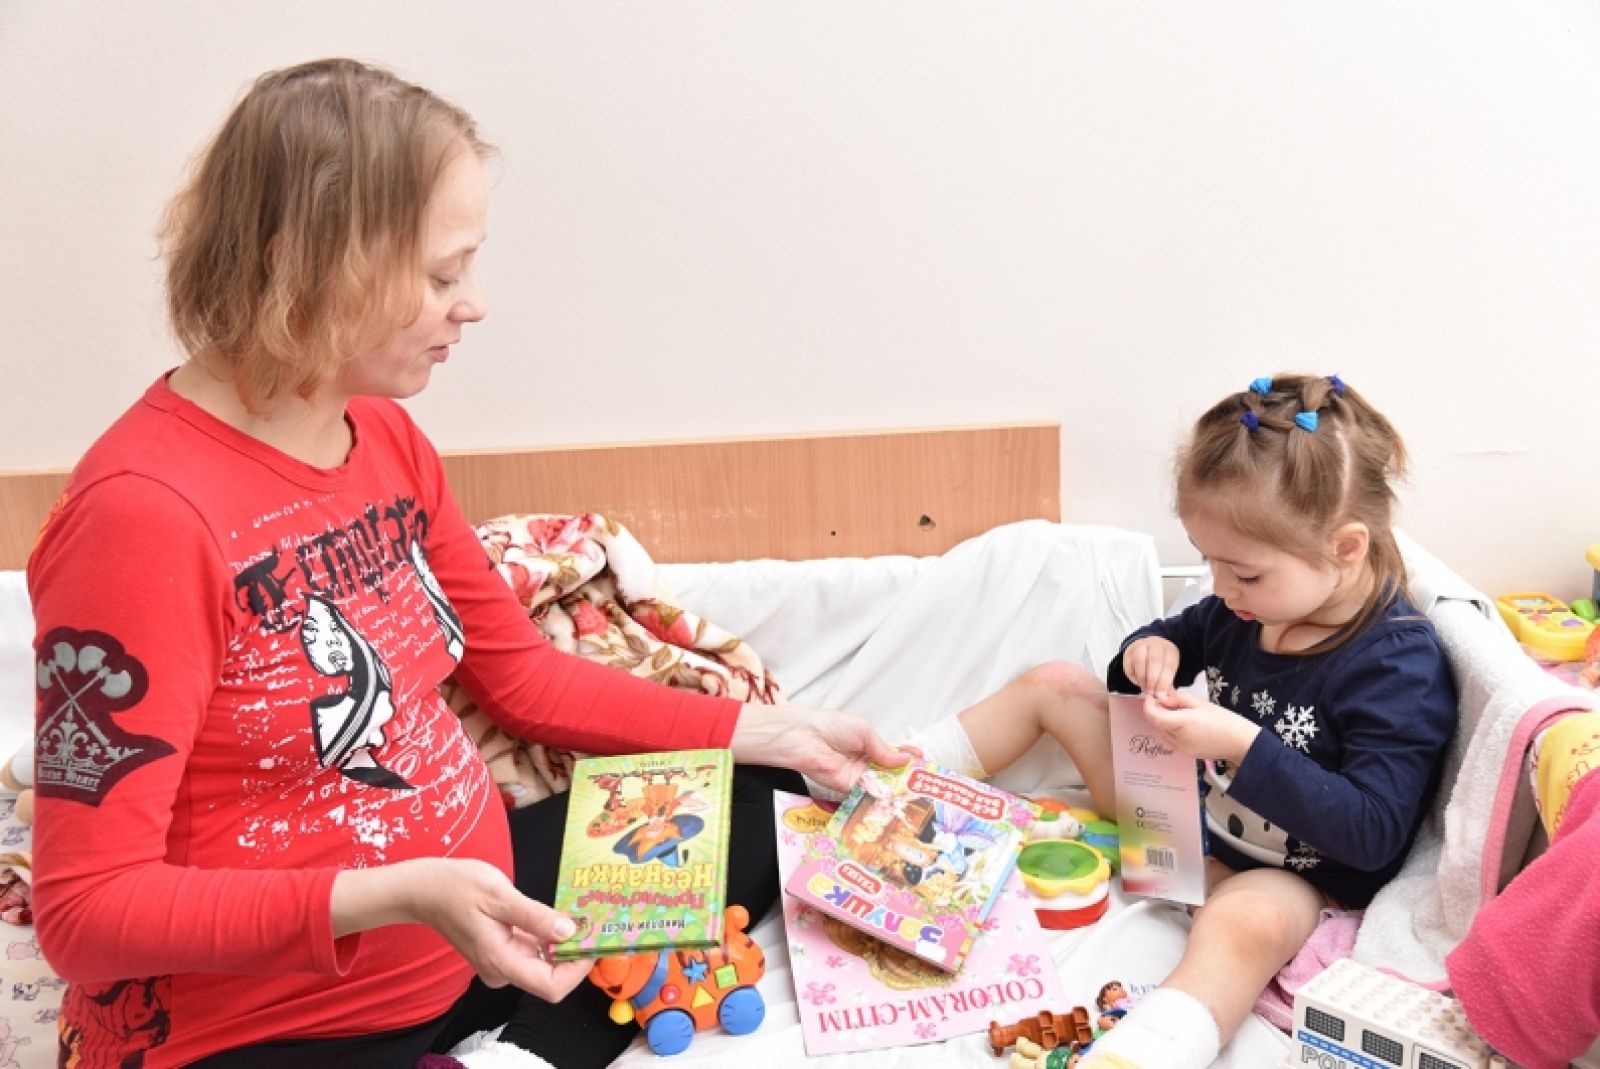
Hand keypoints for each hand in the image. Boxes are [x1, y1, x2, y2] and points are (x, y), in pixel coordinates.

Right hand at [332, 858, 592, 999]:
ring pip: (546, 963)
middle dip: (576, 953)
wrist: (423, 889)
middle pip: (552, 976)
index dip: (578, 968)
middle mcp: (503, 970)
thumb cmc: (457, 887)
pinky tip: (562, 916)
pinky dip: (552, 937)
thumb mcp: (499, 895)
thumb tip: (569, 931)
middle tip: (597, 922)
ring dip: (566, 943)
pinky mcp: (503, 951)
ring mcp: (503, 963)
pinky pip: (535, 951)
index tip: (593, 939)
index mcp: (501, 961)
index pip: (551, 986)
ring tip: (585, 915)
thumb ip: (535, 916)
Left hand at [730, 703, 910, 792]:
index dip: (909, 759)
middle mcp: (865, 763)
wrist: (804, 739)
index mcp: (868, 745)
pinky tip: (898, 799)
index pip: (894, 755)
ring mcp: (858, 778)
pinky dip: (882, 798)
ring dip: (898, 790)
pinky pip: (868, 796)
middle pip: (891, 774)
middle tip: (926, 784)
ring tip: (919, 793)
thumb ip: (884, 749)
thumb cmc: (830, 726)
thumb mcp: (864, 731)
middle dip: (907, 778)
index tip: (924, 763)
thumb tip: (905, 760)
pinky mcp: (849, 790)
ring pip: (882, 787)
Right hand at [1120, 636, 1180, 696]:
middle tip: (1151, 692)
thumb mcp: (1169, 671)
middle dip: (1152, 679)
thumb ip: (1167, 684)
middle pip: (1154, 660)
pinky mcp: (1128, 651)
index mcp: (1169, 650)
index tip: (1161, 694)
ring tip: (1144, 688)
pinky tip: (1138, 682)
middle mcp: (1155, 645)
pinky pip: (1128, 664)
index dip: (1164, 681)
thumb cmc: (1162, 663)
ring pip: (1139, 661)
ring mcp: (1140, 646)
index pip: (1168, 665)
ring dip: (1142, 678)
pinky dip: (1132, 676)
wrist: (1150, 649)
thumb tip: (1162, 697)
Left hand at [1139, 690, 1259, 764]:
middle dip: (1160, 712)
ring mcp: (1182, 748)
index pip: (1154, 716)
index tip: (1152, 697)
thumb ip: (1178, 699)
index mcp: (1182, 723)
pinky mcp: (1187, 754)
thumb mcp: (1201, 704)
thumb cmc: (1225, 720)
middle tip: (1173, 703)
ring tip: (1185, 714)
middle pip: (1158, 723)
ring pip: (1164, 732)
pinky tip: (1190, 726)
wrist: (1241, 742)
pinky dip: (1175, 731)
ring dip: (1167, 722)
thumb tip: (1162, 696)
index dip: (1148, 705)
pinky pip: (1173, 740)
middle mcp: (1179, 738)